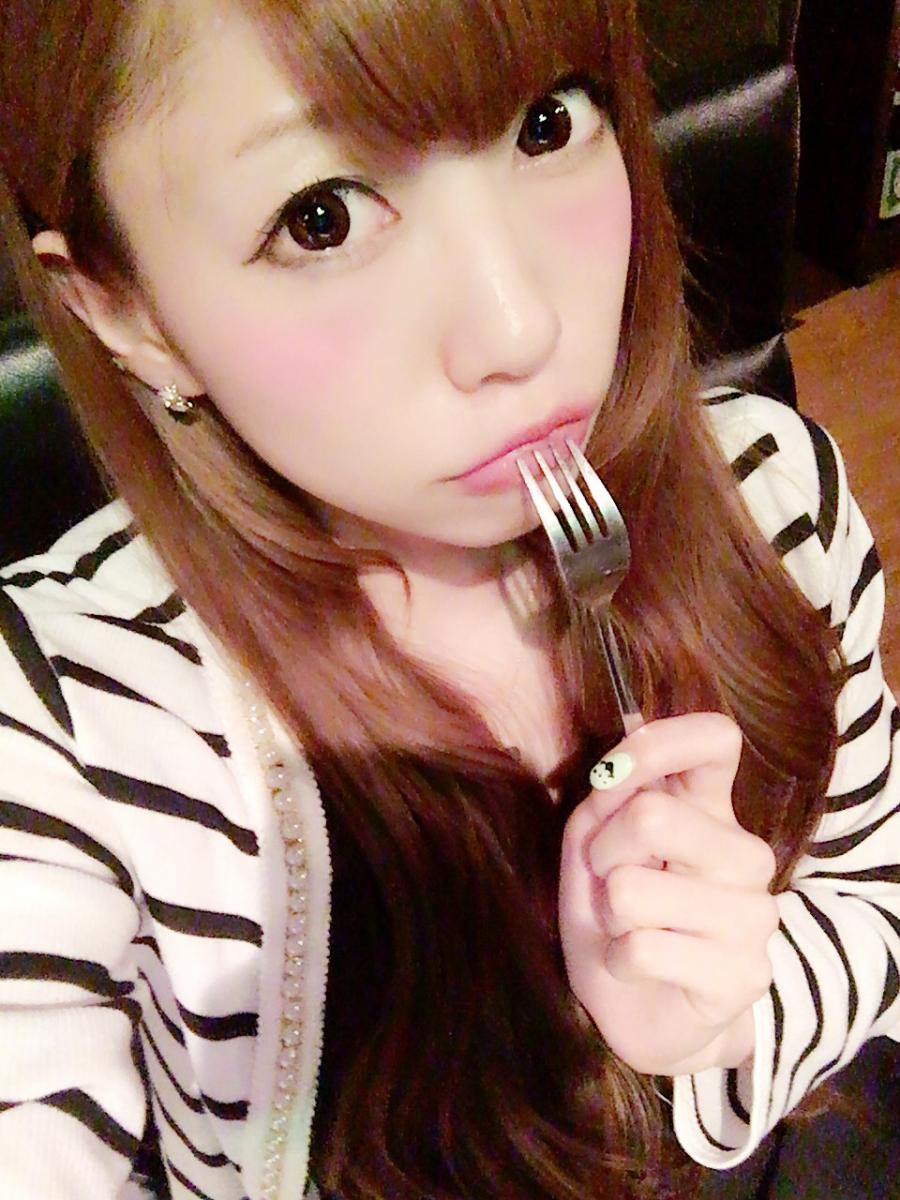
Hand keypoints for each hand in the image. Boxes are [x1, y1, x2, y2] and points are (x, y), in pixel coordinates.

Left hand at [558, 712, 778, 1075]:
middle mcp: (743, 852)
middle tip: (610, 881)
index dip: (658, 743)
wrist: (642, 1014)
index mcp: (710, 810)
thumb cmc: (615, 918)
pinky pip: (641, 949)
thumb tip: (626, 737)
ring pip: (634, 890)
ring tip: (628, 929)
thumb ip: (605, 802)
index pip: (716, 740)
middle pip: (653, 816)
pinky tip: (639, 968)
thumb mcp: (593, 851)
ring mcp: (754, 914)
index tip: (612, 775)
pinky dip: (617, 960)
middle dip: (603, 852)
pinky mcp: (745, 974)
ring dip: (609, 914)